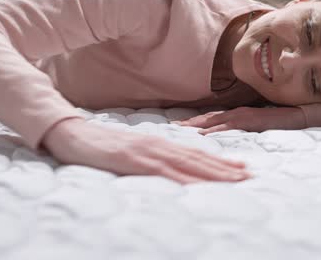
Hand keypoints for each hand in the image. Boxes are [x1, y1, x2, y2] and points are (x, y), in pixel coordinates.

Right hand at [41, 118, 251, 184]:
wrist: (70, 134)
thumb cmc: (97, 145)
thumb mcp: (127, 153)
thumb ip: (147, 159)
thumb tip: (165, 170)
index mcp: (157, 144)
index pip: (194, 154)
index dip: (220, 161)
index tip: (241, 168)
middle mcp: (157, 145)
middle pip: (197, 159)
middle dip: (225, 169)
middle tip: (250, 176)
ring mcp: (146, 152)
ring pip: (187, 164)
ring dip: (213, 173)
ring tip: (236, 180)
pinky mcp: (133, 160)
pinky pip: (164, 172)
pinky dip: (184, 179)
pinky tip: (199, 186)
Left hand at [172, 106, 304, 133]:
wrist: (299, 114)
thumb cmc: (280, 122)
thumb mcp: (258, 126)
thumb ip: (244, 129)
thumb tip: (230, 137)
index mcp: (237, 113)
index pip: (211, 117)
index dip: (194, 121)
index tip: (179, 125)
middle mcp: (237, 112)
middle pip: (207, 117)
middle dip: (189, 122)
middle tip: (172, 127)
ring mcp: (243, 115)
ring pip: (214, 120)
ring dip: (196, 125)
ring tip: (181, 130)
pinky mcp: (251, 120)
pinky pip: (229, 126)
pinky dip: (215, 130)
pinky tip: (203, 134)